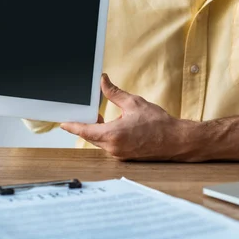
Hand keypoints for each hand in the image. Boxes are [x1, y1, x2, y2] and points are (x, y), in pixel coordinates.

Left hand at [60, 74, 198, 160]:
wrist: (176, 140)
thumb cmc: (158, 123)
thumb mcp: (134, 103)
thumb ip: (114, 93)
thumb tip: (103, 82)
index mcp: (113, 134)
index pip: (85, 131)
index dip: (72, 126)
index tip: (63, 123)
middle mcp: (114, 148)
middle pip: (91, 136)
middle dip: (86, 125)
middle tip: (84, 112)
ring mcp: (119, 154)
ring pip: (100, 141)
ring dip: (98, 130)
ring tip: (100, 116)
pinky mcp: (125, 156)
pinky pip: (109, 145)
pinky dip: (107, 136)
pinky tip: (112, 126)